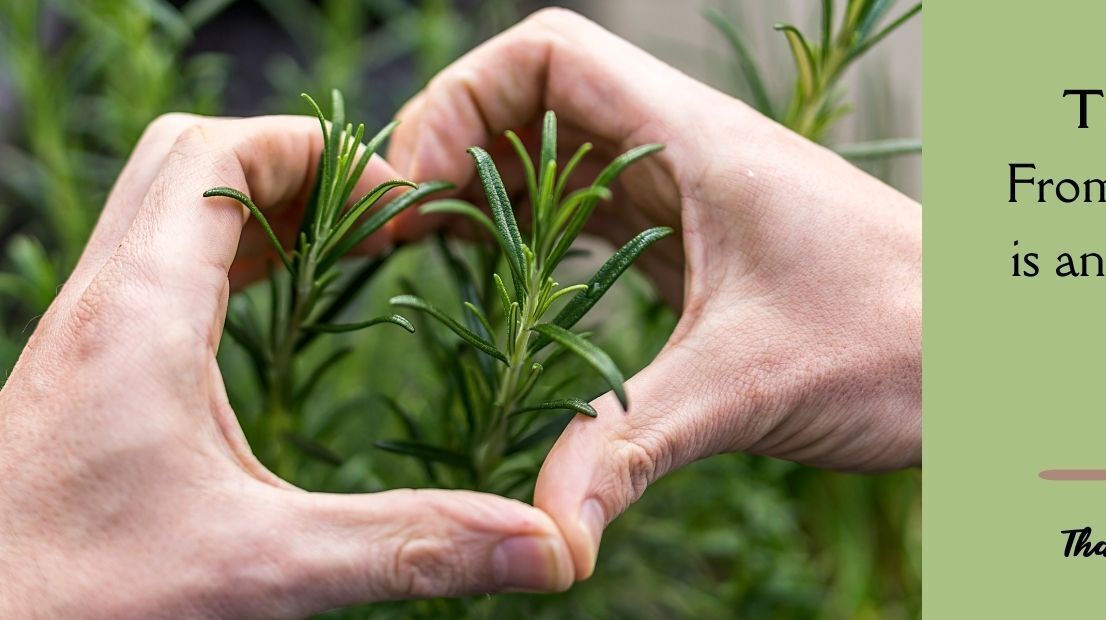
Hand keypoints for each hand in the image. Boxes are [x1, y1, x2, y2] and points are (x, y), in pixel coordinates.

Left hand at [0, 115, 572, 617]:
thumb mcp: (262, 569)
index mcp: (141, 318)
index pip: (217, 158)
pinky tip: (266, 326)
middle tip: (370, 221)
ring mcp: (82, 340)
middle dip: (291, 169)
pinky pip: (151, 273)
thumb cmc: (74, 598)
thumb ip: (408, 547)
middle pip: (187, 164)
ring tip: (338, 258)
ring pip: (163, 215)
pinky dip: (220, 267)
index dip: (315, 152)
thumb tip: (542, 548)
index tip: (394, 202)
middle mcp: (101, 308)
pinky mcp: (79, 379)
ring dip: (255, 215)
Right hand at [388, 8, 921, 579]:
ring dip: (493, 196)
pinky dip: (541, 241)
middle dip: (456, 151)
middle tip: (397, 236)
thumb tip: (545, 534)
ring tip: (425, 257)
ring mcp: (699, 200)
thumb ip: (629, 449)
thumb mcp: (747, 388)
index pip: (549, 56)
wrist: (1000, 363)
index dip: (462, 104)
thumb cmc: (903, 340)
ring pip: (567, 160)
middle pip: (540, 103)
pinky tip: (511, 294)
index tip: (416, 190)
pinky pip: (602, 219)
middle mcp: (690, 154)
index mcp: (696, 142)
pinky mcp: (708, 250)